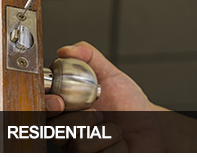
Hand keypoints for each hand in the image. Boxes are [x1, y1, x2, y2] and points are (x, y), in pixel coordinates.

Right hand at [45, 41, 165, 151]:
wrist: (152, 125)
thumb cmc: (129, 103)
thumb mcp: (110, 75)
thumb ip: (88, 57)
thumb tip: (65, 50)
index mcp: (67, 109)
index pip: (44, 107)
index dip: (47, 105)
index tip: (59, 102)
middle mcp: (69, 131)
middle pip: (55, 129)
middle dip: (81, 120)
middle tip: (98, 113)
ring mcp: (80, 148)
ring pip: (77, 144)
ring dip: (104, 132)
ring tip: (113, 127)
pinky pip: (96, 155)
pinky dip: (114, 146)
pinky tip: (120, 142)